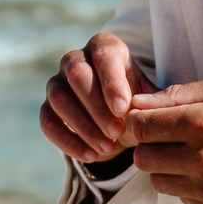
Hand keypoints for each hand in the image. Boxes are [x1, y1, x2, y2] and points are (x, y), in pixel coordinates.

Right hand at [40, 33, 157, 161]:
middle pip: (77, 74)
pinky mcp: (47, 108)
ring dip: (84, 126)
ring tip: (108, 147)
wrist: (119, 125)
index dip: (112, 82)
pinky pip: (48, 122)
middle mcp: (76, 60)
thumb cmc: (137, 104)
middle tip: (117, 131)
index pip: (104, 57)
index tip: (123, 108)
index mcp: (104, 48)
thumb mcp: (151, 99)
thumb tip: (151, 109)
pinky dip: (68, 141)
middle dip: (97, 106)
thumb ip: (155, 101)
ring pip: (60, 98)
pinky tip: (90, 155)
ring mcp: (57, 83)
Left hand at [124, 78, 202, 203]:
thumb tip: (138, 102)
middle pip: (142, 158)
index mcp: (201, 123)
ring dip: (165, 167)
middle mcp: (202, 159)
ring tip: (188, 153)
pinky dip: (186, 185)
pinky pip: (181, 198)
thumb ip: (177, 95)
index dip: (138, 120)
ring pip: (157, 182)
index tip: (149, 118)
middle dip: (149, 145)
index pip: (140, 126)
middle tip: (167, 136)